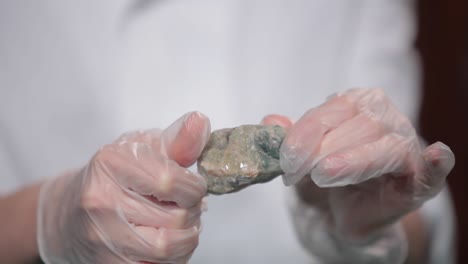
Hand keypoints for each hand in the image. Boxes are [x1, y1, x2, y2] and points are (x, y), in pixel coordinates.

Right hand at [37, 112, 210, 263]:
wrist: (71, 212)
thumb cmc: (114, 176)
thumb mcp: (143, 148)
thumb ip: (177, 139)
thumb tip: (201, 121)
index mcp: (111, 163)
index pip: (169, 181)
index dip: (195, 187)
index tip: (194, 186)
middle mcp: (101, 200)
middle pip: (175, 216)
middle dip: (193, 212)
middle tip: (188, 205)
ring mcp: (101, 236)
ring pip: (168, 247)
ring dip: (188, 236)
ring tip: (181, 223)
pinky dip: (174, 257)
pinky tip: (167, 239)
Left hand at [263, 88, 454, 261]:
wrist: (342, 211)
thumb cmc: (325, 174)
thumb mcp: (301, 155)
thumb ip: (288, 138)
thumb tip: (270, 122)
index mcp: (359, 105)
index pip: (336, 108)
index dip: (308, 131)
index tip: (286, 156)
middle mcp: (387, 120)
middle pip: (362, 125)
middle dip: (323, 148)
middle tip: (296, 171)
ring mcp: (407, 149)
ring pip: (386, 147)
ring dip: (352, 161)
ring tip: (323, 175)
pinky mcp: (419, 182)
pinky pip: (433, 171)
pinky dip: (436, 164)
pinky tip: (436, 156)